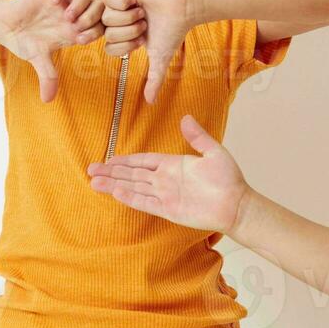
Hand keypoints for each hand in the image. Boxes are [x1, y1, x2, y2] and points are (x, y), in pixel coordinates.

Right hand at [0, 0, 103, 102]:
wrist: (5, 24)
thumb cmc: (25, 41)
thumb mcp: (38, 60)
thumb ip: (47, 76)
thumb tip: (47, 100)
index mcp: (76, 29)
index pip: (101, 26)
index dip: (96, 32)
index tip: (80, 39)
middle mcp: (73, 13)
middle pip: (100, 7)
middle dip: (92, 17)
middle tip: (75, 26)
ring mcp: (62, 0)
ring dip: (80, 4)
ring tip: (65, 15)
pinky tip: (52, 1)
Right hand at [86, 114, 246, 232]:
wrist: (237, 205)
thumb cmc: (229, 179)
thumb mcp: (214, 152)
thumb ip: (198, 137)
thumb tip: (185, 118)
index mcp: (174, 164)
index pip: (144, 160)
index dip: (126, 160)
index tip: (108, 158)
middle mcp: (166, 180)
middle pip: (133, 174)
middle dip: (112, 171)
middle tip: (91, 169)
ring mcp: (166, 195)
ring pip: (134, 188)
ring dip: (114, 184)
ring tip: (94, 182)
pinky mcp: (169, 209)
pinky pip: (146, 202)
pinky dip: (130, 197)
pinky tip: (115, 192)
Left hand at [102, 0, 192, 103]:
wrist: (182, 7)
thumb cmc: (172, 31)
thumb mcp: (160, 58)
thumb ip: (154, 79)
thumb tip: (151, 103)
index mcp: (123, 35)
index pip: (108, 48)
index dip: (125, 46)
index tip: (141, 40)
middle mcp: (118, 20)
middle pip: (106, 33)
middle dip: (128, 32)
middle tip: (144, 24)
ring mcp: (118, 4)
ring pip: (106, 17)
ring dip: (128, 18)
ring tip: (142, 13)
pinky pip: (109, 0)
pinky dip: (125, 4)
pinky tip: (137, 1)